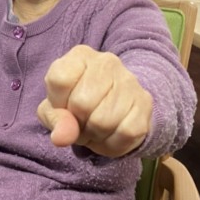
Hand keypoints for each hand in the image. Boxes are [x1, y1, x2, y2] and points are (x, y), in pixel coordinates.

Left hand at [37, 45, 152, 157]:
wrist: (114, 107)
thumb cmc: (76, 104)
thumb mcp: (54, 109)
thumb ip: (54, 119)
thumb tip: (62, 137)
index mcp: (80, 56)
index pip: (60, 80)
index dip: (58, 103)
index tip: (64, 106)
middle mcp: (106, 62)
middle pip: (82, 103)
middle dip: (78, 122)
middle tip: (82, 121)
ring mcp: (129, 80)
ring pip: (104, 121)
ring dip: (95, 135)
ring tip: (95, 127)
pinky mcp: (145, 102)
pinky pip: (126, 133)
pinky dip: (113, 143)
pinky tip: (111, 134)